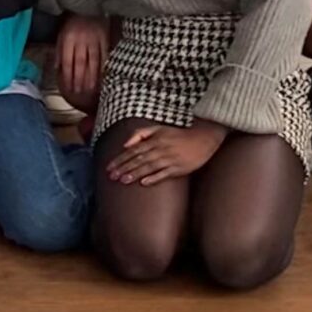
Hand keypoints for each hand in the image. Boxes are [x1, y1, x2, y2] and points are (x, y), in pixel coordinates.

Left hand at [56, 14, 109, 99]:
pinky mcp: (105, 38)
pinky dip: (104, 67)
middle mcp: (81, 40)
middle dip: (79, 79)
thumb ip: (59, 51)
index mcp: (68, 38)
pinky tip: (103, 77)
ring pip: (93, 61)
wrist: (89, 6)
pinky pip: (105, 55)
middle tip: (79, 92)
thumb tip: (57, 68)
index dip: (68, 76)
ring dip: (91, 77)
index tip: (69, 88)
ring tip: (90, 89)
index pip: (67, 61)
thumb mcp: (62, 33)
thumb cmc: (73, 22)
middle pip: (80, 63)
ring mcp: (94, 39)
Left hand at [107, 120, 225, 184]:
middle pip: (138, 160)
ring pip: (148, 167)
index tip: (109, 167)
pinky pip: (164, 174)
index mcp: (154, 140)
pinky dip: (154, 178)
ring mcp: (170, 159)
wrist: (202, 138)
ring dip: (135, 173)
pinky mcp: (179, 168)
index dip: (120, 159)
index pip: (133, 151)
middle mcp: (160, 149)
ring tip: (123, 180)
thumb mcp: (158, 128)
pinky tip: (144, 183)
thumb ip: (140, 133)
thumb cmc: (178, 134)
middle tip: (111, 176)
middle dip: (123, 168)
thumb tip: (125, 144)